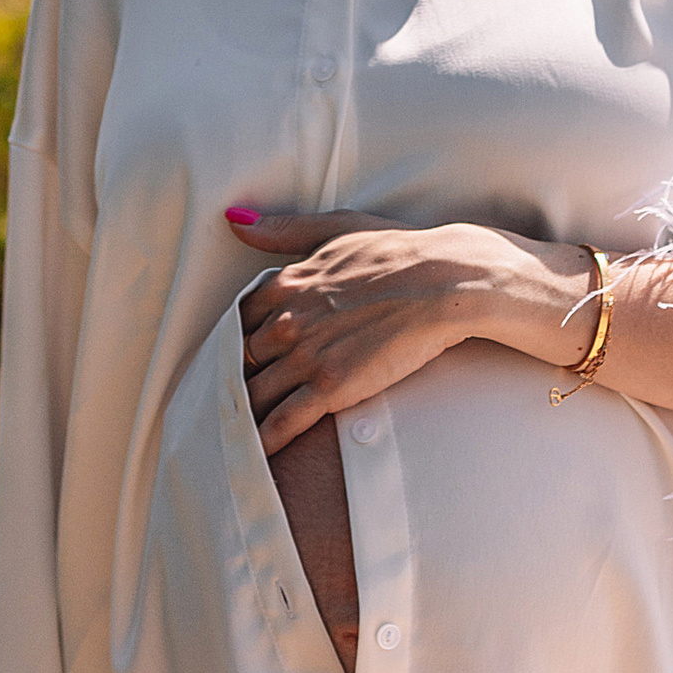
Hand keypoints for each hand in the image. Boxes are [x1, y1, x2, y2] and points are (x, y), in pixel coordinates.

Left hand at [226, 206, 672, 435]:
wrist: (460, 282)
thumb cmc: (408, 250)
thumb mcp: (345, 227)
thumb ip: (289, 229)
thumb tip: (234, 218)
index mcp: (294, 277)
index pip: (243, 313)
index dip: (235, 337)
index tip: (228, 354)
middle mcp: (292, 315)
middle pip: (241, 355)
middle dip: (226, 379)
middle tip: (212, 402)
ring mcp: (311, 353)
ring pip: (254, 390)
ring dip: (235, 413)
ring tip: (220, 433)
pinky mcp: (334, 387)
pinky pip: (284, 419)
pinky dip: (263, 438)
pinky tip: (251, 454)